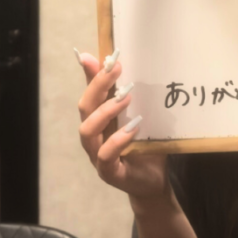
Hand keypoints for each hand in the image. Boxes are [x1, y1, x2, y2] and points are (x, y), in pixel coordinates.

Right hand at [76, 49, 169, 201]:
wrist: (153, 181)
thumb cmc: (143, 146)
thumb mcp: (137, 117)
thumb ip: (126, 97)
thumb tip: (116, 67)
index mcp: (98, 120)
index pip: (90, 93)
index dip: (93, 74)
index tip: (106, 57)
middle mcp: (93, 136)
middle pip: (84, 108)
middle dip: (98, 86)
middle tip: (117, 71)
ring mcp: (97, 155)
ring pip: (87, 131)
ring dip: (105, 112)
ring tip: (126, 99)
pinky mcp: (108, 173)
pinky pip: (105, 156)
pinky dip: (117, 141)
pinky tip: (133, 129)